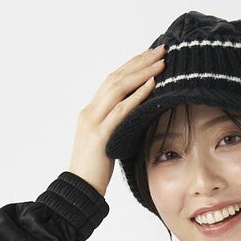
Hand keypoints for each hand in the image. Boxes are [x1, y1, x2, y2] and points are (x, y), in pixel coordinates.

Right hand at [67, 44, 165, 197]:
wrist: (79, 190)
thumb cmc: (95, 171)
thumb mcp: (109, 143)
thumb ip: (118, 127)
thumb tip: (138, 119)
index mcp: (91, 111)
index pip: (113, 80)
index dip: (132, 65)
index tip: (151, 55)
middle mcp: (90, 111)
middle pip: (116, 77)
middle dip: (139, 61)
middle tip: (160, 49)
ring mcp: (93, 122)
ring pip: (117, 88)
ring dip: (141, 73)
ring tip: (160, 62)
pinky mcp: (100, 136)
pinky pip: (120, 111)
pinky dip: (136, 96)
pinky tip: (151, 85)